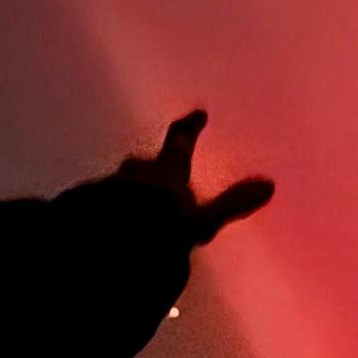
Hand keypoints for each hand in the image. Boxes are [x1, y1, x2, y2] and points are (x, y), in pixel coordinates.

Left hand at [112, 108, 274, 249]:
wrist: (106, 242)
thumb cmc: (157, 224)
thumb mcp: (200, 219)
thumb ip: (232, 204)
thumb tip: (268, 185)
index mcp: (165, 170)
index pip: (180, 141)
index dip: (190, 128)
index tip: (198, 115)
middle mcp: (134, 174)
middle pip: (145, 164)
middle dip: (152, 167)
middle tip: (157, 170)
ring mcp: (108, 190)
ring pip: (123, 185)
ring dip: (130, 192)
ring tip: (136, 208)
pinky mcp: (89, 211)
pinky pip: (104, 206)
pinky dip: (112, 212)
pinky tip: (114, 227)